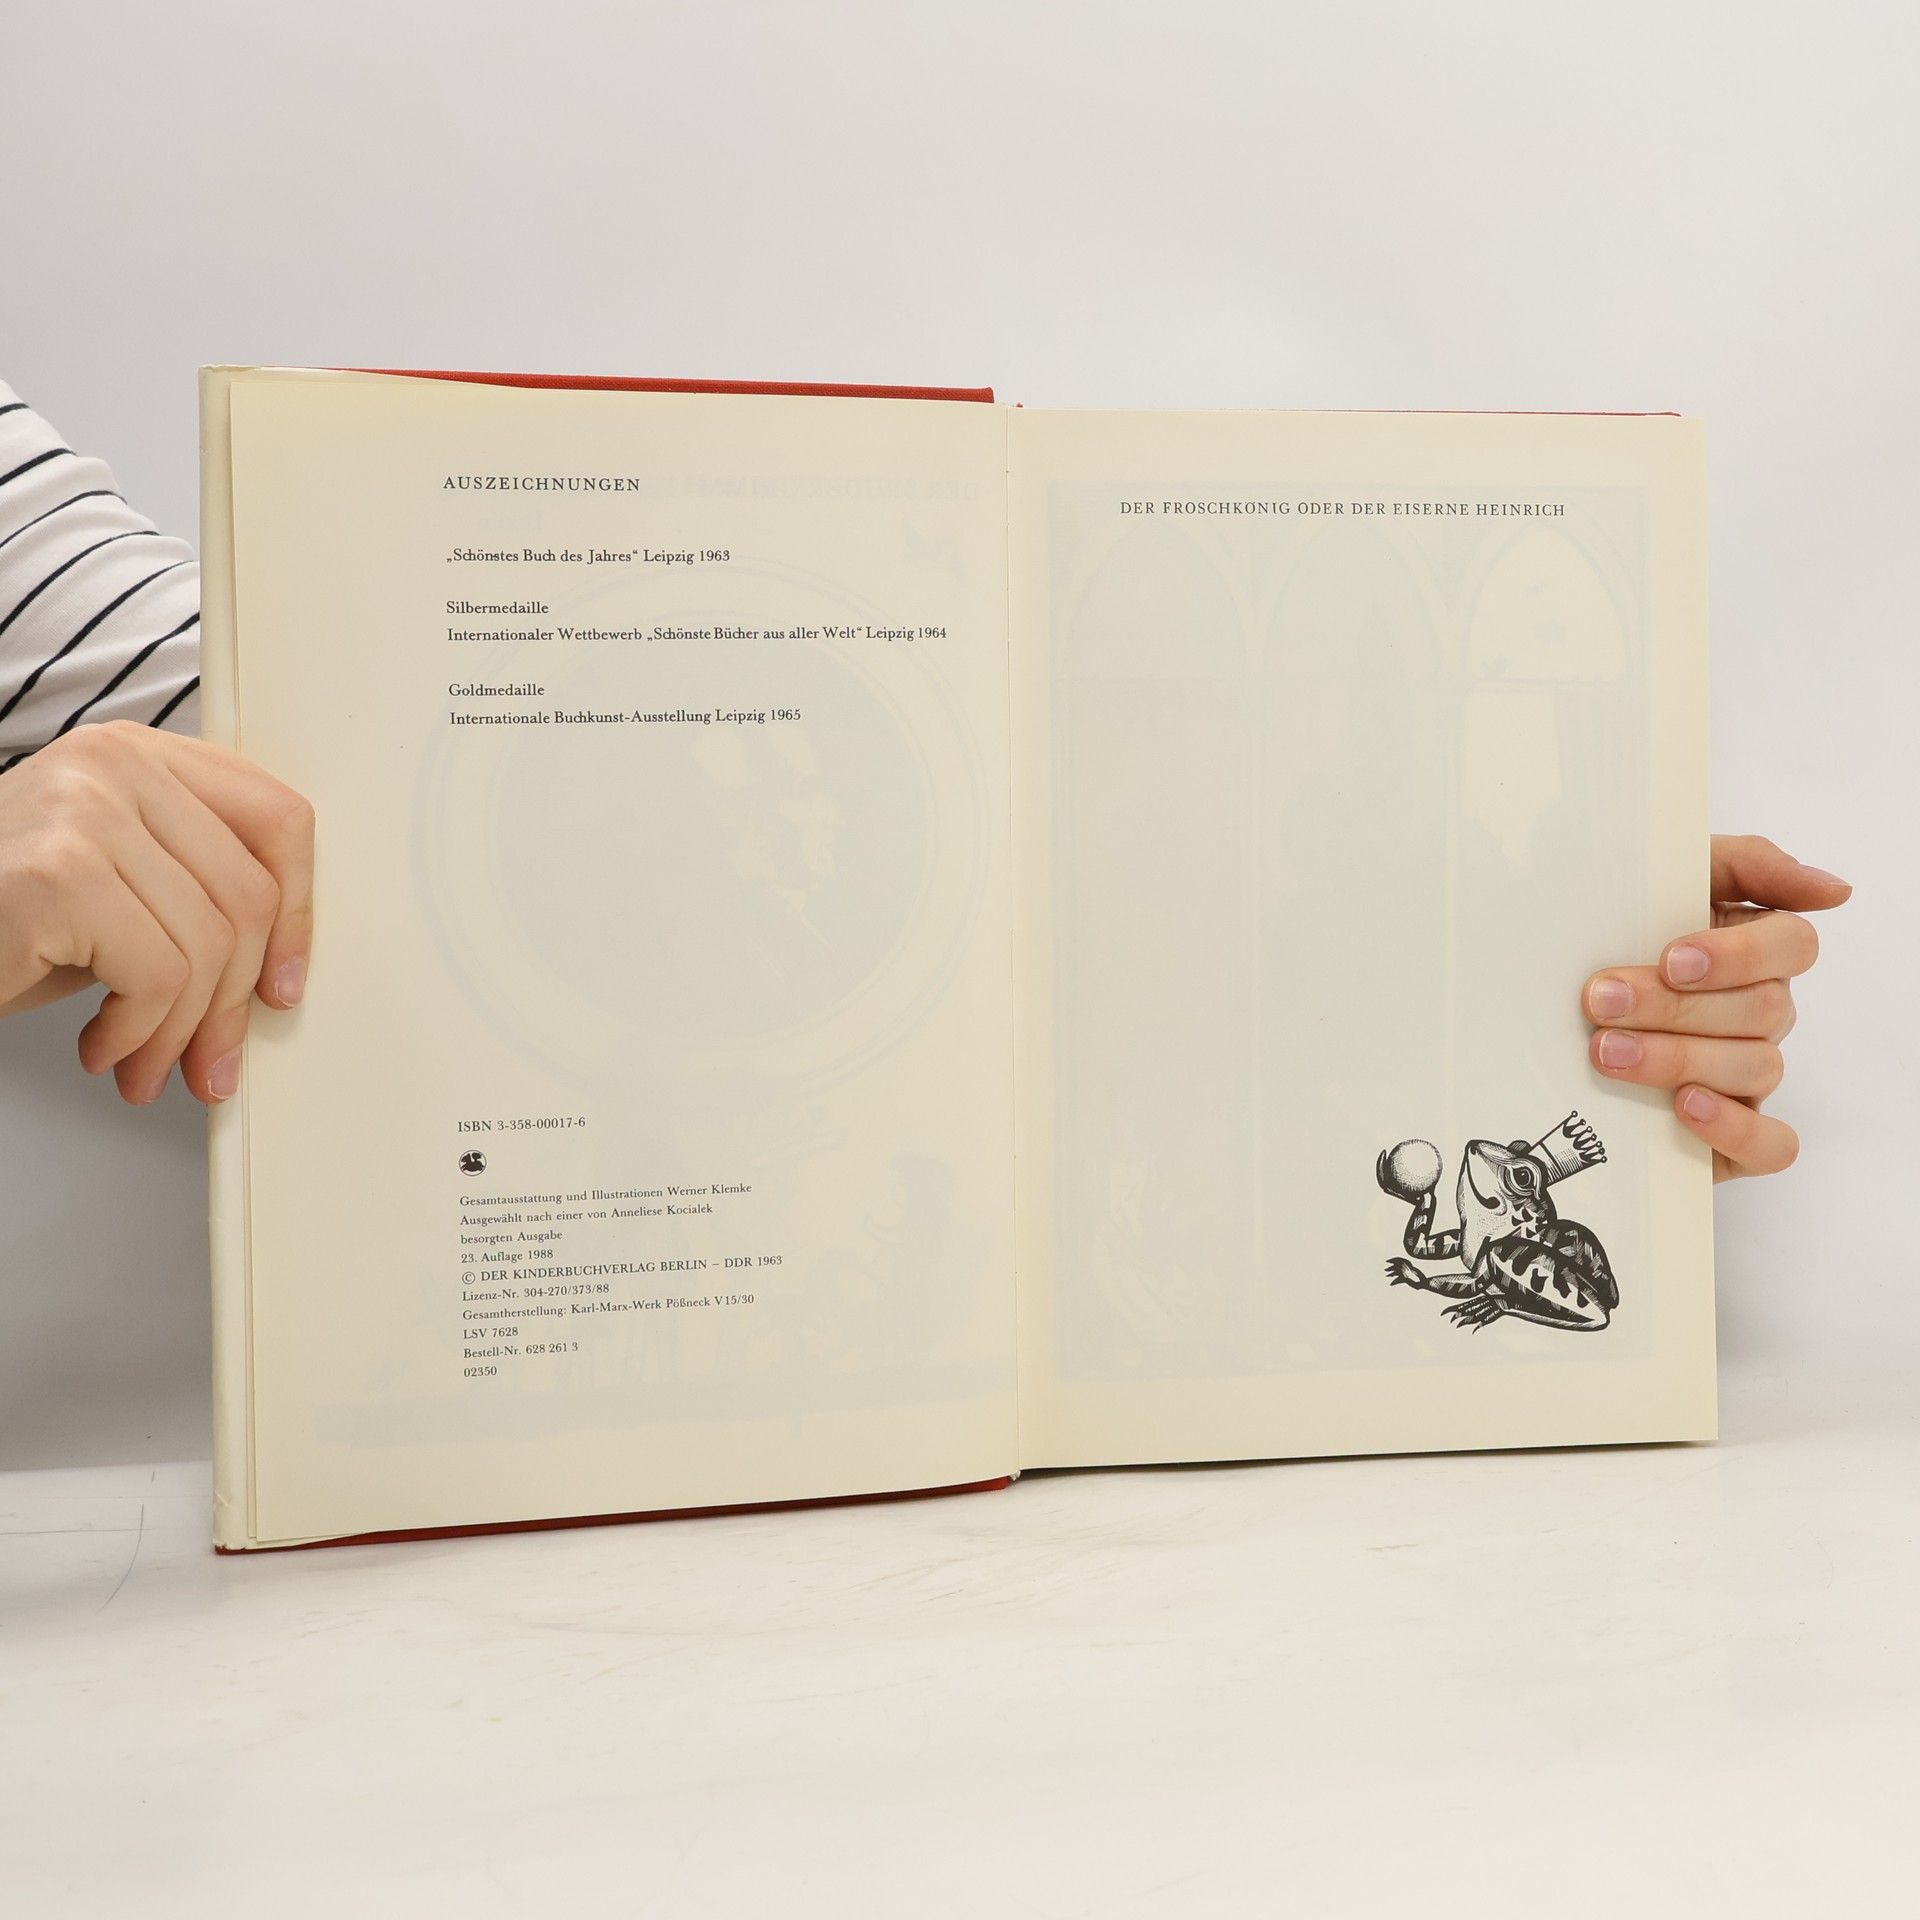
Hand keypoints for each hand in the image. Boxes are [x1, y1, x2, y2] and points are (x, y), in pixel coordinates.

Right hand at [0, 722, 313, 1104]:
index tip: (284, 983)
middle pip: (249, 897)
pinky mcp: (57, 875)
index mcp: (143, 757)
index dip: (299, 914)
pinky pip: (157, 975)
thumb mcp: (118, 888)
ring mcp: (84, 811)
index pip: (278, 819)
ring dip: (179, 1033)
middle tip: (211, 1062)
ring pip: (208, 946)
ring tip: (144, 1065)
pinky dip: (137, 1034)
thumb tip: (279, 973)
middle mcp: (115, 766)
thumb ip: (193, 894)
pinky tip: (98, 1048)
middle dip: (234, 1002)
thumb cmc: (5, 920)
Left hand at [1582, 835, 1848, 1180]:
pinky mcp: (1732, 1134)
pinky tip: (1685, 1106)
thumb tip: (1834, 889)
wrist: (1536, 1012)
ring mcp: (1747, 1074)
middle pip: (1762, 1010)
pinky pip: (1772, 1144)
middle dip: (1674, 1007)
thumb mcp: (1659, 878)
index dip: (1740, 955)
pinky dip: (1735, 1127)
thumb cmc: (1607, 936)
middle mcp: (1760, 1013)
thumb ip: (1746, 864)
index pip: (1792, 945)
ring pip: (1754, 1067)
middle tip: (1600, 1002)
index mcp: (1753, 952)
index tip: (1672, 959)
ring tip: (1607, 1051)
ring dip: (1677, 1057)